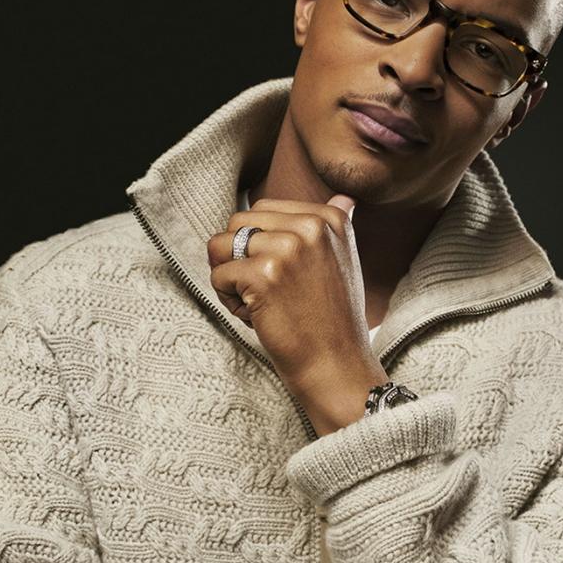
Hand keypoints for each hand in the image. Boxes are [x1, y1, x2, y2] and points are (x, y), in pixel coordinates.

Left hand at [207, 195, 387, 433]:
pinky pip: (218, 273)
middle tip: (264, 290)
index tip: (284, 275)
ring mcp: (288, 248)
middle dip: (238, 256)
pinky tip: (254, 315)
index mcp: (330, 218)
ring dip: (229, 277)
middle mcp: (311, 226)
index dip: (260, 244)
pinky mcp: (264, 274)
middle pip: (238, 221)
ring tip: (257, 302)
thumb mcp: (344, 262)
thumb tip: (344, 197)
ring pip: (222, 244)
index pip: (264, 208)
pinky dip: (226, 298)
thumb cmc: (333, 320)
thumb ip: (335, 228)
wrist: (336, 366)